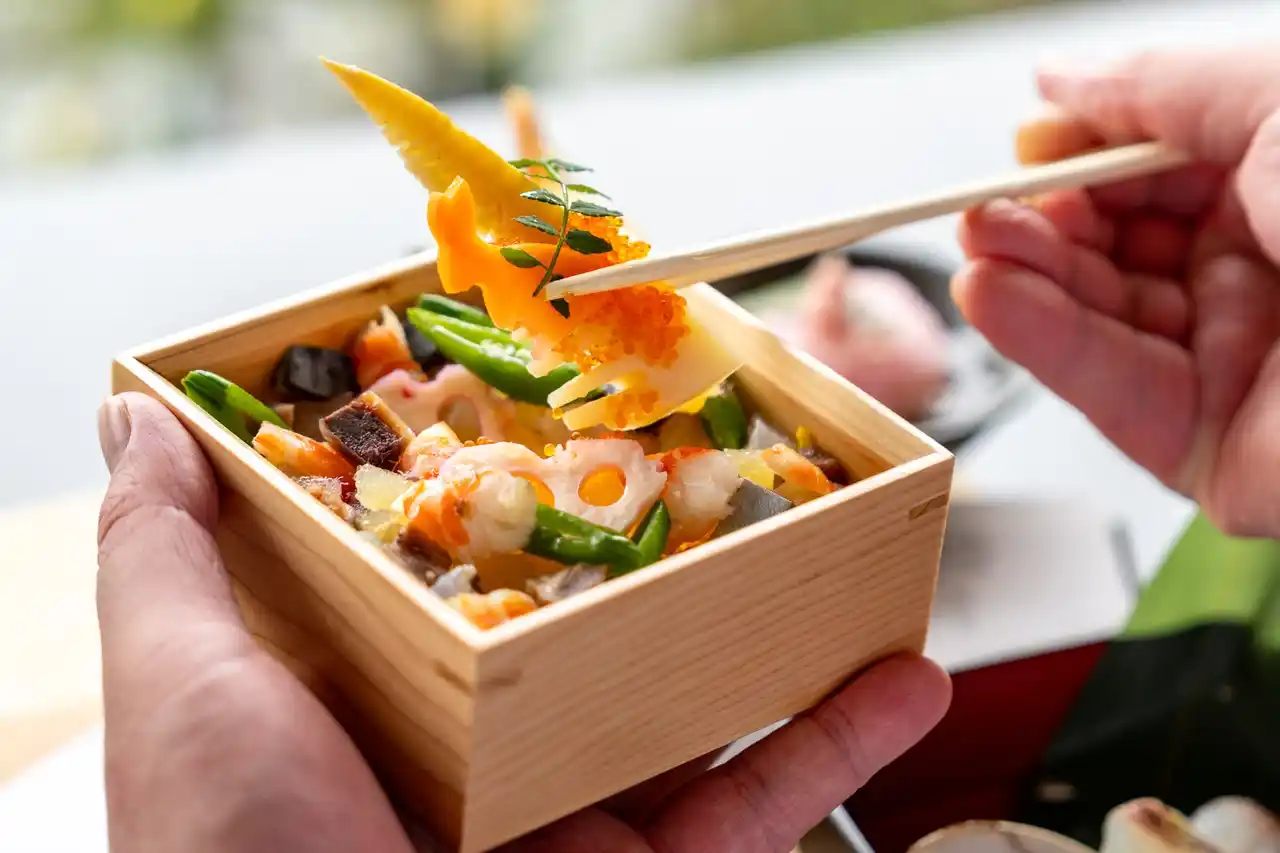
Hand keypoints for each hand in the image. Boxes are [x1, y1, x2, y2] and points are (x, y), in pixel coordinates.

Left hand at [97, 392, 950, 852]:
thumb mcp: (187, 686)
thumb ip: (171, 553)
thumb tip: (134, 414)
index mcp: (382, 693)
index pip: (460, 560)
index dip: (512, 480)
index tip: (570, 406)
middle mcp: (483, 753)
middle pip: (599, 628)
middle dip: (675, 551)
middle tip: (739, 470)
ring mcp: (573, 820)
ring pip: (702, 707)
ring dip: (791, 633)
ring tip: (861, 554)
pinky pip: (762, 806)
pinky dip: (841, 742)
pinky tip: (909, 678)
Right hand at [953, 48, 1279, 536]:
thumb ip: (1155, 88)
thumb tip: (1057, 82)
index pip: (1151, 174)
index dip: (1082, 157)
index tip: (1025, 146)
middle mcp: (1257, 275)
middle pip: (1113, 248)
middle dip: (1043, 221)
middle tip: (984, 204)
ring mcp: (1230, 362)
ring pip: (1097, 318)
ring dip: (1026, 277)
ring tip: (977, 242)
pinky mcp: (1206, 445)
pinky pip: (1106, 388)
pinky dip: (1039, 341)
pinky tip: (991, 294)